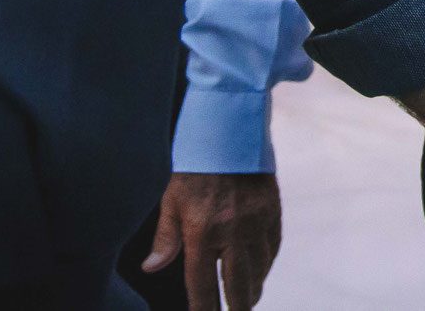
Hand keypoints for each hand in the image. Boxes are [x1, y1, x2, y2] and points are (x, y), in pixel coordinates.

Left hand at [142, 172, 281, 310]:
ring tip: (249, 300)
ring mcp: (256, 221)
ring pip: (260, 267)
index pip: (203, 283)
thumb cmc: (195, 166)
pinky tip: (261, 270)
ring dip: (254, 288)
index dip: (204, 307)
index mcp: (202, 232)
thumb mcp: (171, 200)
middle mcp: (232, 231)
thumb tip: (151, 268)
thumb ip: (165, 238)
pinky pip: (273, 245)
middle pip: (238, 283)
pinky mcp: (272, 210)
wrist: (230, 131)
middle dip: (238, 306)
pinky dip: (267, 263)